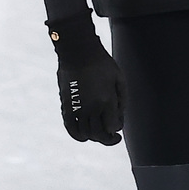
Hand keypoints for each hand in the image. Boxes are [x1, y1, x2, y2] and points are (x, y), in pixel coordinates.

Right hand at [48, 11, 125, 144]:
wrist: (78, 50)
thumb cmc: (101, 62)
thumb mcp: (119, 78)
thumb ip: (122, 99)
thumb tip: (120, 116)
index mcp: (106, 100)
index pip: (112, 127)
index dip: (116, 127)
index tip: (117, 122)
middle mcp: (91, 107)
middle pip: (99, 135)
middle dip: (107, 139)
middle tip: (112, 136)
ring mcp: (77, 106)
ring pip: (85, 134)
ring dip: (93, 137)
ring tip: (97, 132)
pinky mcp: (66, 104)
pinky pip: (70, 128)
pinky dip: (77, 136)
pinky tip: (83, 135)